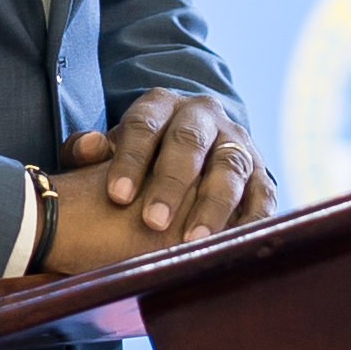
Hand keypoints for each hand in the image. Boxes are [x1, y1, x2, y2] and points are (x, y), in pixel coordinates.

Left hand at [57, 88, 274, 246]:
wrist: (193, 145)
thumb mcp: (112, 147)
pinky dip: (252, 219)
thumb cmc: (141, 155)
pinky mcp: (261, 172)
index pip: (145, 124)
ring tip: (192, 242)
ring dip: (212, 206)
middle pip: (189, 143)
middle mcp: (203, 116)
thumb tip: (87, 149)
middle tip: (153, 222)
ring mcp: (235, 142)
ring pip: (229, 168)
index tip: (118, 196)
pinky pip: (263, 194)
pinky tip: (233, 245)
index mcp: (162, 104)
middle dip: (171, 183)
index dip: (132, 159)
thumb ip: (89, 149)